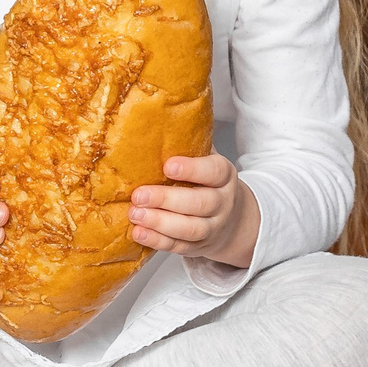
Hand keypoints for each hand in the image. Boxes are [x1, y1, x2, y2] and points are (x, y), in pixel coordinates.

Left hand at [128, 154, 258, 267]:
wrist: (232, 219)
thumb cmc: (208, 182)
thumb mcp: (206, 160)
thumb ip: (188, 145)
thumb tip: (156, 119)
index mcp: (224, 176)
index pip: (213, 171)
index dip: (192, 169)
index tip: (168, 166)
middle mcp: (222, 202)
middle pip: (200, 203)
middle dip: (167, 200)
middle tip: (139, 195)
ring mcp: (212, 227)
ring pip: (191, 228)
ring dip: (160, 222)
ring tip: (135, 214)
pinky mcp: (199, 246)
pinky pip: (179, 247)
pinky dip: (157, 241)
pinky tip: (139, 232)